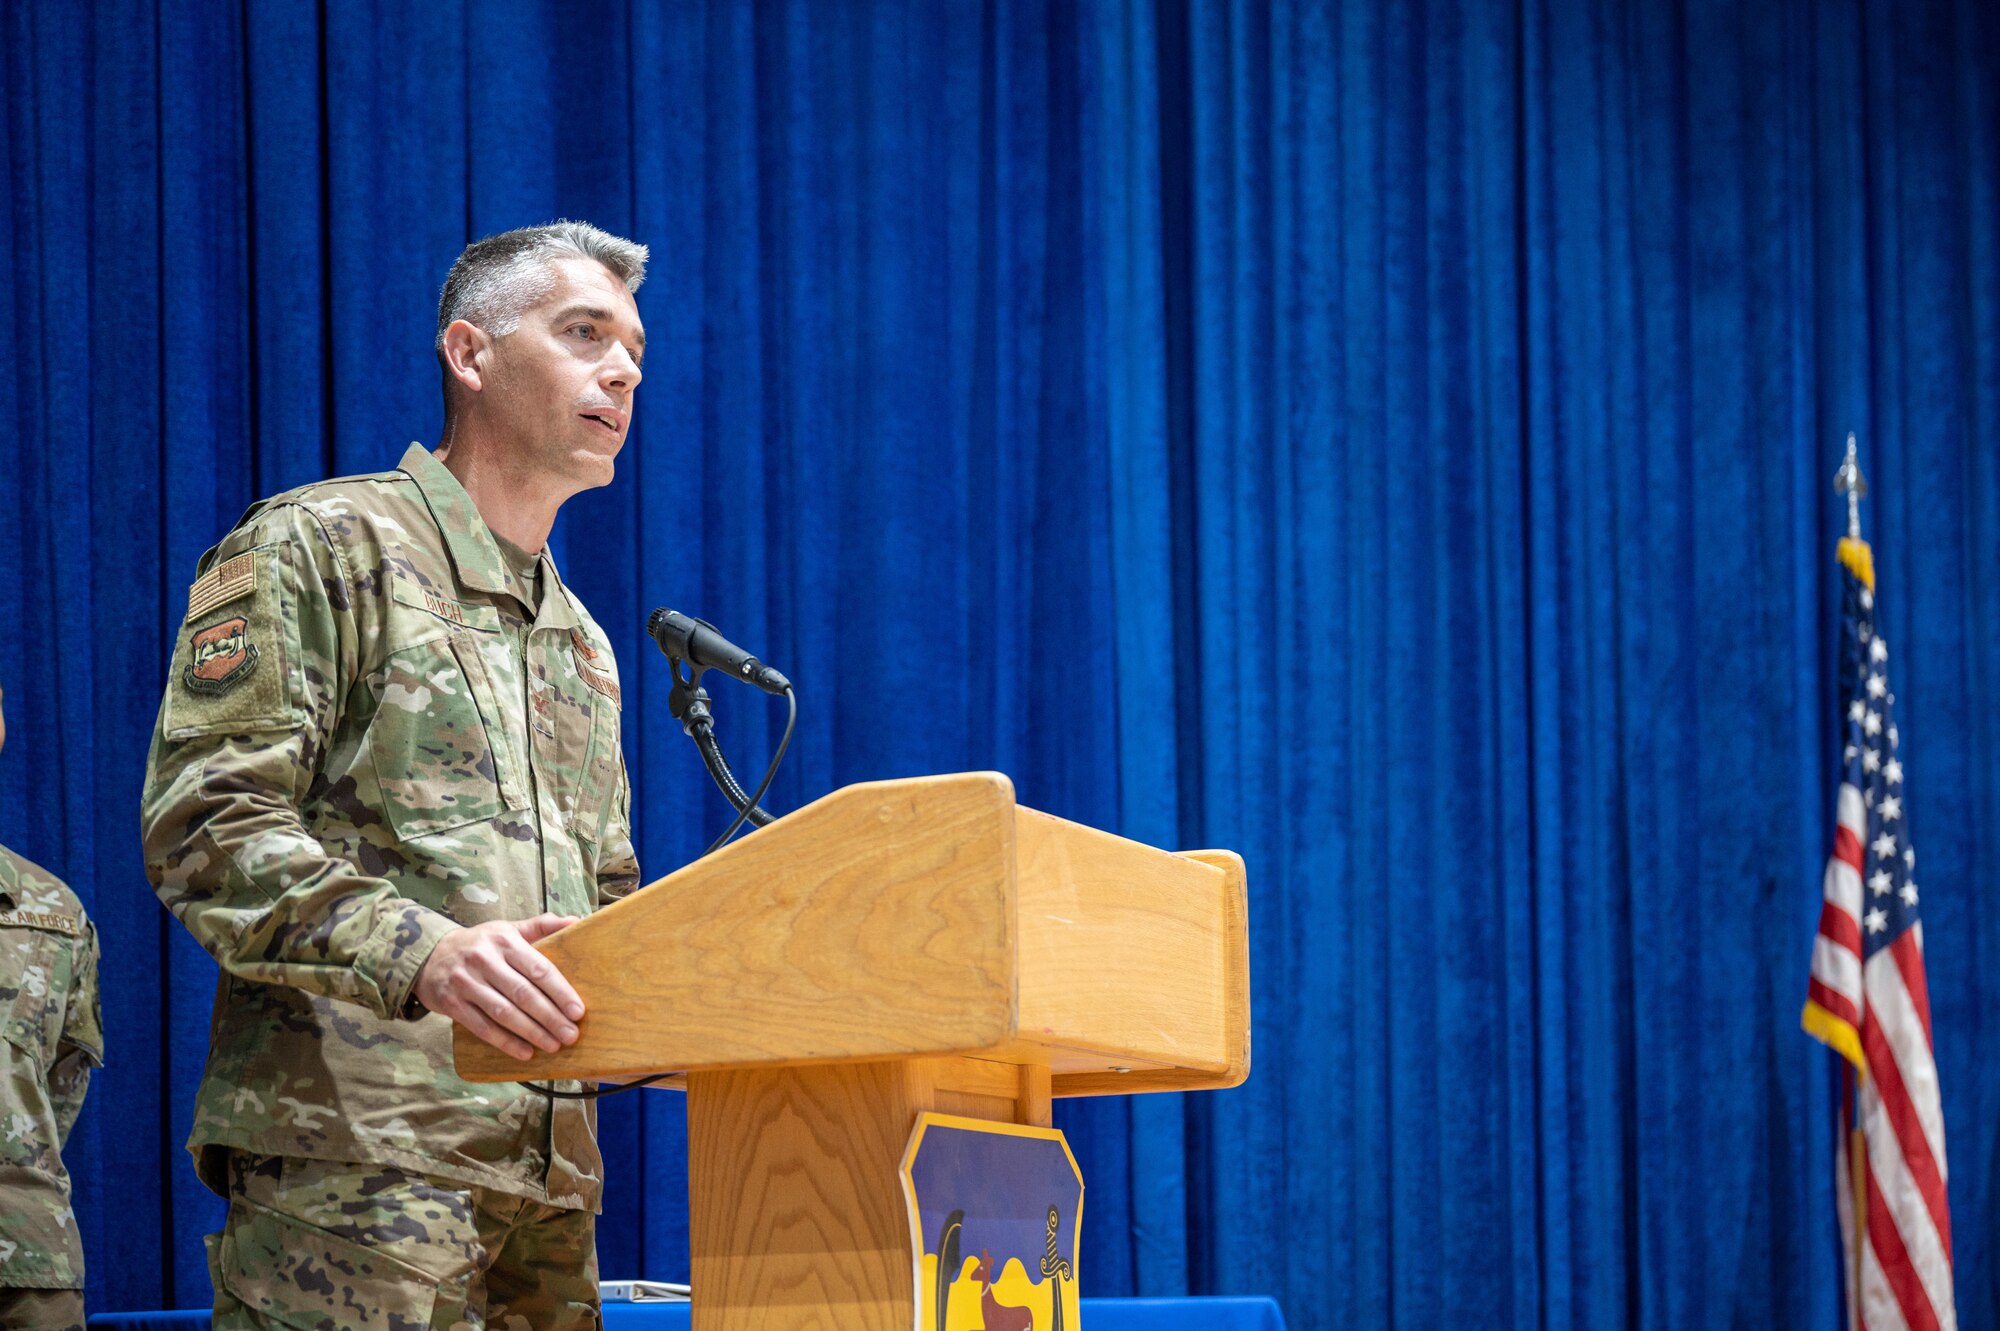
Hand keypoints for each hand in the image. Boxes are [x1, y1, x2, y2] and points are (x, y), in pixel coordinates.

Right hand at [415, 914, 585, 1060]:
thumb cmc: (480, 944)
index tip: (578, 1011)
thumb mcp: (508, 929)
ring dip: (531, 1032)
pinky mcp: (452, 1004)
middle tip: (571, 1034)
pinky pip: (482, 1027)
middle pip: (523, 993)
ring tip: (553, 1045)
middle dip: (550, 1017)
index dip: (560, 991)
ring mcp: (466, 983)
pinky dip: (505, 1042)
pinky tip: (525, 1052)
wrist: (428, 955)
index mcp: (504, 940)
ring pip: (504, 1013)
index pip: (538, 968)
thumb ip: (541, 926)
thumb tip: (576, 922)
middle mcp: (485, 960)